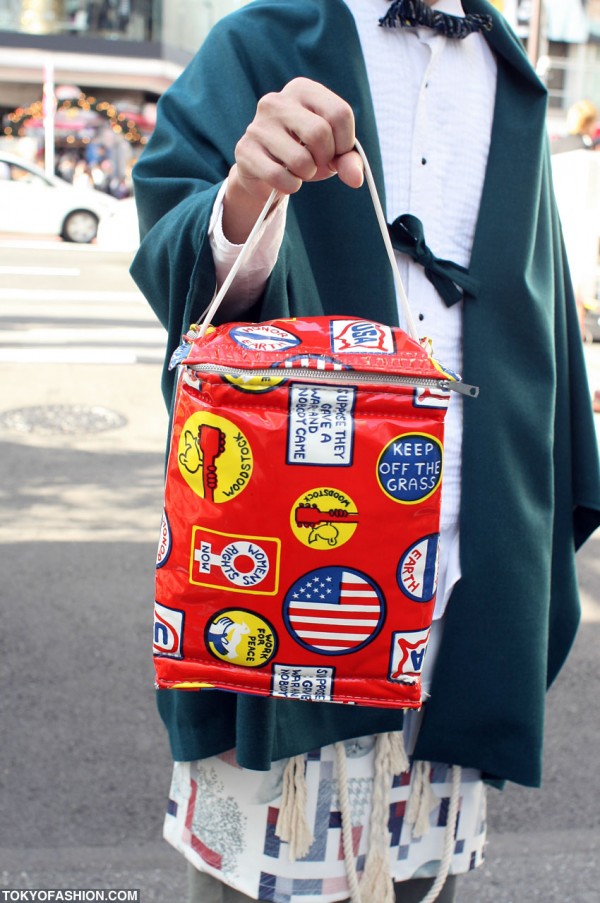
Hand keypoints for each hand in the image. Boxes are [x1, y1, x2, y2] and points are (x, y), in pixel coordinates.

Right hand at [223, 78, 363, 242]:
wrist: (266, 172)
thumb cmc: (304, 153)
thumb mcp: (332, 152)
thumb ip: (349, 160)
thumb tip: (356, 179)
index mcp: (302, 89)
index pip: (340, 114)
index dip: (345, 143)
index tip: (335, 152)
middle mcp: (276, 101)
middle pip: (320, 134)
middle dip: (326, 159)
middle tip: (317, 163)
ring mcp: (257, 125)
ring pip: (301, 160)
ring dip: (307, 174)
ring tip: (299, 170)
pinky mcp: (245, 150)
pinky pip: (279, 177)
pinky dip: (290, 186)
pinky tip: (285, 180)